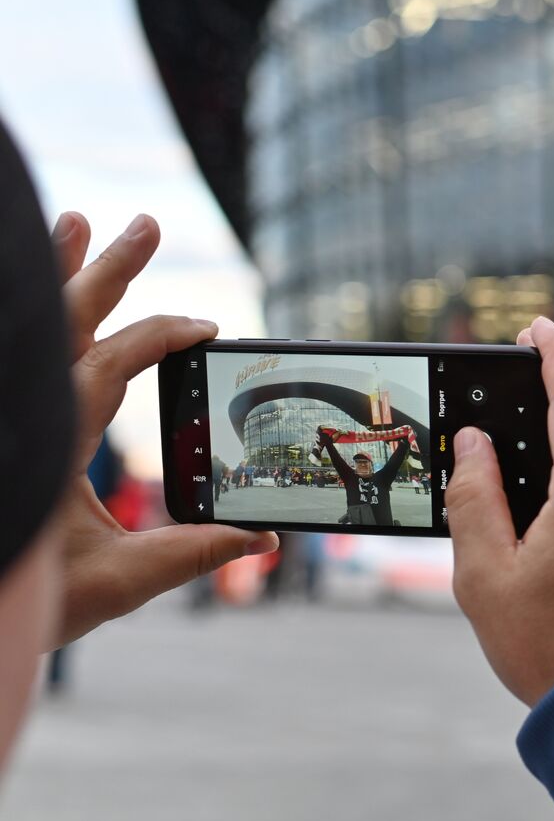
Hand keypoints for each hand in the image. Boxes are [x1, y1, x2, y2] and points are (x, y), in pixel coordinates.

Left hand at [47, 212, 277, 647]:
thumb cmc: (23, 599)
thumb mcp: (115, 582)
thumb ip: (190, 554)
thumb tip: (261, 537)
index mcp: (52, 444)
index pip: (110, 364)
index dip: (160, 337)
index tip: (205, 328)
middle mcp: (27, 418)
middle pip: (63, 322)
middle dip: (107, 269)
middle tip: (144, 223)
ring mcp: (15, 418)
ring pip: (31, 328)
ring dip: (59, 275)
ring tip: (75, 221)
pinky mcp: (14, 428)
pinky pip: (19, 356)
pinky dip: (35, 319)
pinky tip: (47, 297)